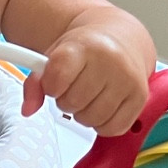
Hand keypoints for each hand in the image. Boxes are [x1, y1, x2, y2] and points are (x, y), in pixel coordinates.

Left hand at [22, 19, 150, 138]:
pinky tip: (103, 106)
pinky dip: (103, 124)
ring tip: (89, 96)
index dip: (51, 86)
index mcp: (85, 46)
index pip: (56, 79)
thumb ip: (35, 82)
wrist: (121, 38)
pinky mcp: (140, 97)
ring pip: (91, 119)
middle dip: (67, 101)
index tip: (56, 81)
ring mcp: (128, 79)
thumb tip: (28, 110)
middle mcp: (110, 61)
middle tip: (75, 87)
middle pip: (72, 103)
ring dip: (84, 114)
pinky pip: (112, 129)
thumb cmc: (86, 49)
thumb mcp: (55, 55)